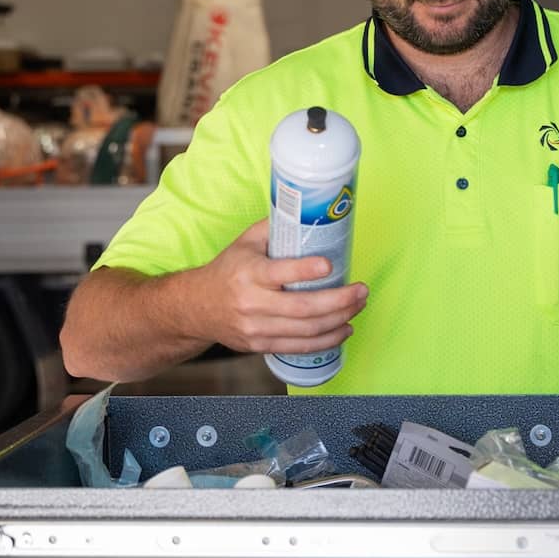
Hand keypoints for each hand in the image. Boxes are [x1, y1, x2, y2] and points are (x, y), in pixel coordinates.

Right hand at [197, 219, 367, 354]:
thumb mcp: (244, 242)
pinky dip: (326, 340)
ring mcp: (256, 328)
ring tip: (358, 306)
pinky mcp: (260, 345)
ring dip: (339, 320)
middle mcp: (251, 303)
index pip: (279, 273)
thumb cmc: (227, 271)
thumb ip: (275, 228)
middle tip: (361, 290)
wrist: (196, 308)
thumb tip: (309, 210)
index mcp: (248, 273)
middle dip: (339, 301)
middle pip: (302, 308)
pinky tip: (344, 329)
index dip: (306, 270)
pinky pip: (299, 347)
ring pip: (305, 330)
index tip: (329, 265)